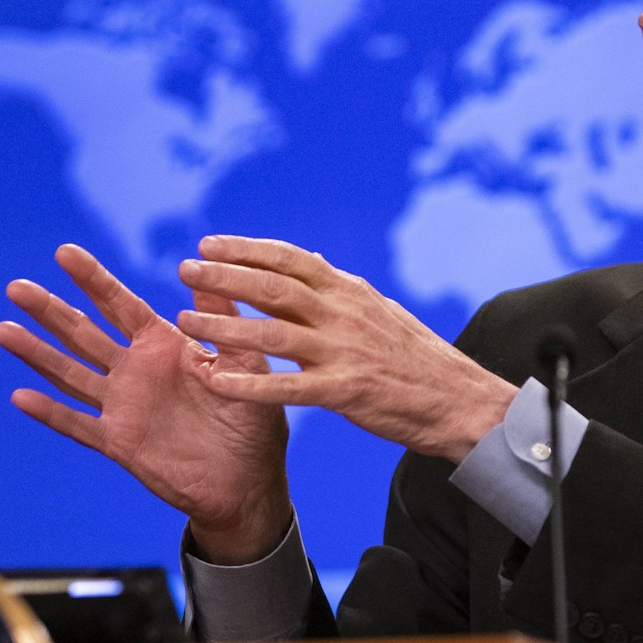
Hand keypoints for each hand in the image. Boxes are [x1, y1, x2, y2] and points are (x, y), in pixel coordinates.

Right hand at [0, 244, 291, 563]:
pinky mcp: (119, 442)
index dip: (93, 280)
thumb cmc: (253, 421)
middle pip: (84, 334)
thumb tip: (203, 273)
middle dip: (51, 310)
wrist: (249, 482)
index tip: (63, 252)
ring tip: (3, 329)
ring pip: (71, 374)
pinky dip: (51, 413)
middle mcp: (137, 371)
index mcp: (165, 346)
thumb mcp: (246, 364)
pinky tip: (19, 396)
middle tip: (16, 286)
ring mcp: (124, 406)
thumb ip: (223, 323)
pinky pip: (79, 425)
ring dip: (38, 354)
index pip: (121, 305)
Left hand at [176, 236, 517, 464]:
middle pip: (273, 287)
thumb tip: (309, 260)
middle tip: (183, 270)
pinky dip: (244, 384)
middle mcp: (344, 314)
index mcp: (351, 291)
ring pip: (271, 334)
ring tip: (185, 322)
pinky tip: (212, 380)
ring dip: (223, 326)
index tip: (208, 243)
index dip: (246, 249)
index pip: (290, 259)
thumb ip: (338, 290)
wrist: (458, 399)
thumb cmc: (415, 357)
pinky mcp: (344, 391)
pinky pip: (284, 387)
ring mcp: (344, 352)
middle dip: (224, 276)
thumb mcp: (379, 309)